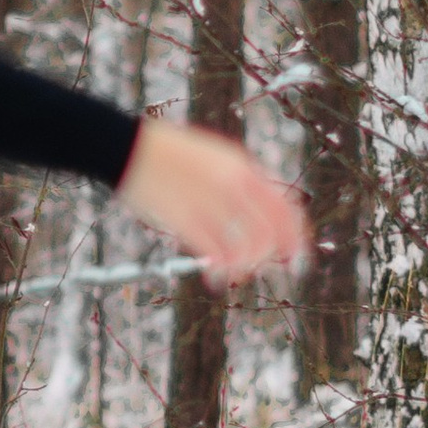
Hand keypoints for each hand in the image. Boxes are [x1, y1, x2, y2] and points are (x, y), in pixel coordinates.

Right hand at [118, 118, 310, 286]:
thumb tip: (263, 206)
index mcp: (242, 167)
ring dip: (244, 267)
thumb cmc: (172, 153)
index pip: (284, 207)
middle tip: (274, 273)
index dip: (296, 236)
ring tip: (236, 274)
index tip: (297, 255)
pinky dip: (219, 271)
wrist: (130, 149)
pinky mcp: (184, 219)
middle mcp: (232, 185)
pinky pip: (213, 253)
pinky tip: (215, 279)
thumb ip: (241, 177)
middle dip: (277, 258)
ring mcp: (208, 202)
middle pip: (268, 232)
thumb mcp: (217, 156)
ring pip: (243, 247)